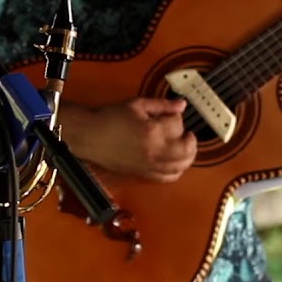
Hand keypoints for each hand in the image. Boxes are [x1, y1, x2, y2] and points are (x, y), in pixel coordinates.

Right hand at [79, 98, 194, 182]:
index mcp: (153, 132)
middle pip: (187, 150)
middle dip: (190, 141)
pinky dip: (176, 170)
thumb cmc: (110, 119)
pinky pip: (167, 177)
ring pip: (180, 166)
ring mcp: (149, 165)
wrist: (90, 136)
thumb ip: (162, 105)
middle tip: (187, 133)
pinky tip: (175, 162)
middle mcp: (154, 152)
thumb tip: (181, 104)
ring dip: (187, 156)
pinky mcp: (143, 173)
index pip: (178, 125)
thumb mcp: (137, 104)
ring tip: (184, 146)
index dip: (178, 117)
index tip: (173, 113)